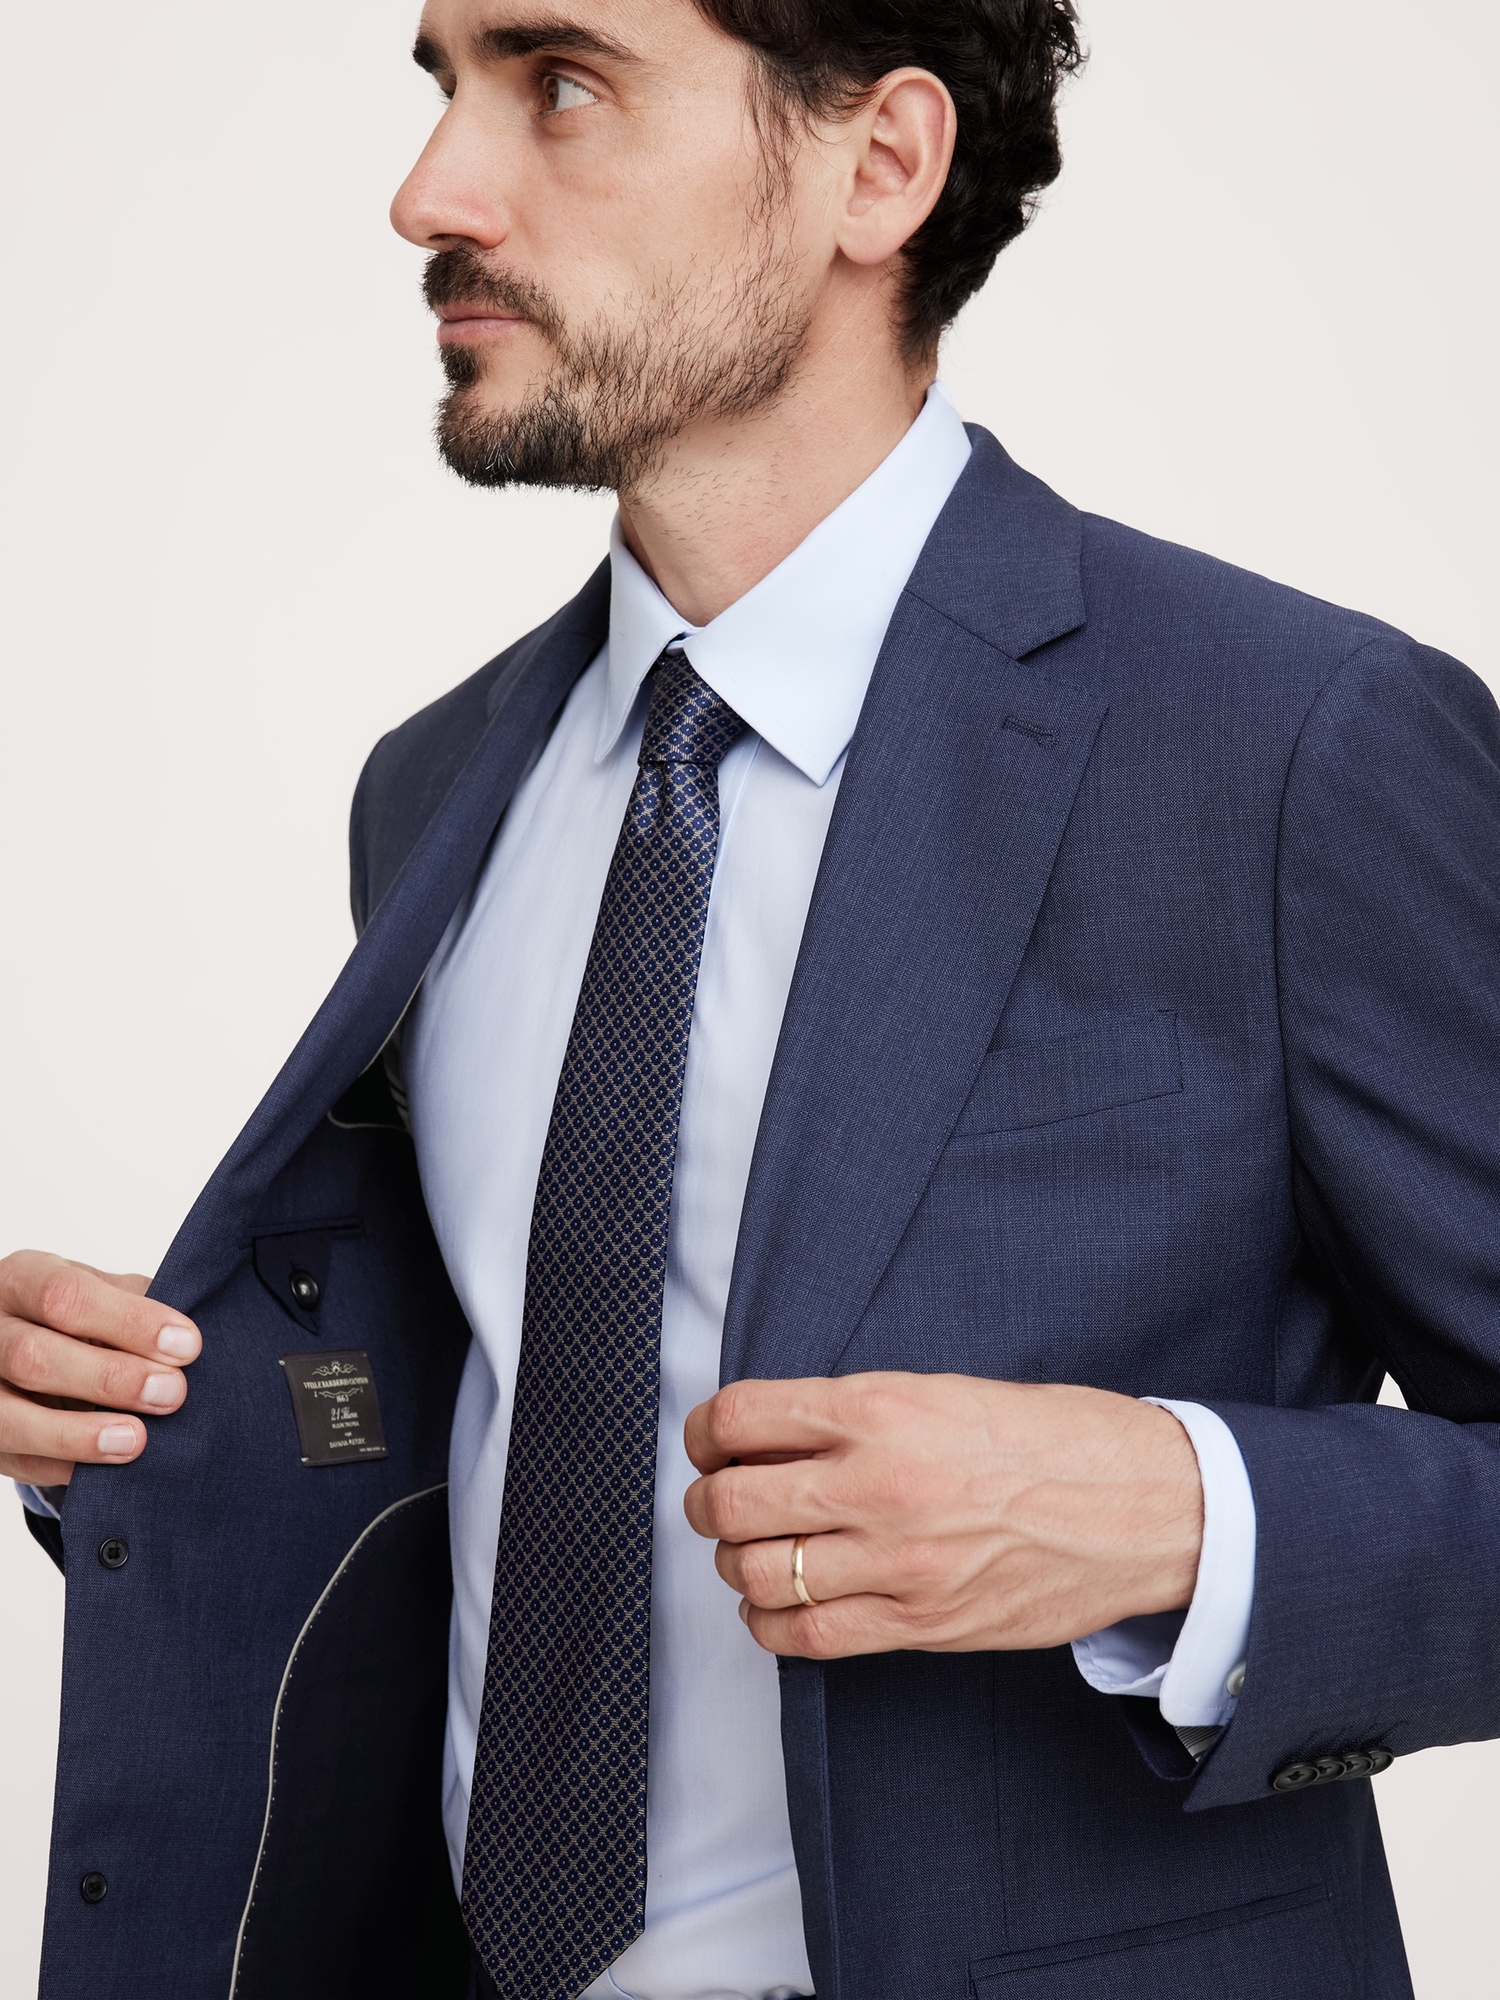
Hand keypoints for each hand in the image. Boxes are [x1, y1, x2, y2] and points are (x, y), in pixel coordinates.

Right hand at [0, 1250, 200, 1485]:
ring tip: (137, 1440)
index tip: (186, 1344)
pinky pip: (18, 1460)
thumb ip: (137, 1304)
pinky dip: (65, 1466)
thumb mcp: (102, 1291)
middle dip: (109, 1379)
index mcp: (22, 1280)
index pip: (65, 1296)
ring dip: (78, 1433)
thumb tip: (187, 1339)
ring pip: (10, 1417)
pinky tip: (110, 1468)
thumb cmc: (77, 1314)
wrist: (27, 1343)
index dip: (129, 1322)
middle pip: (33, 1356)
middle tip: (172, 1393)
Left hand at [683, 1372, 1203, 1659]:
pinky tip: (782, 1604)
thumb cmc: (1054, 1438)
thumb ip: (856, 1412)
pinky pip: (808, 1637)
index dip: (705, 1430)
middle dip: (706, 1500)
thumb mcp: (945, 1390)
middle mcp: (878, 1484)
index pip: (741, 1417)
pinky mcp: (922, 1623)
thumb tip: (774, 1433)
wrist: (1145, 1506)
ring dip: (737, 1564)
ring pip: (757, 1574)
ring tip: (754, 1550)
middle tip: (717, 1496)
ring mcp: (898, 1562)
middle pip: (729, 1501)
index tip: (709, 1438)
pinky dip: (772, 1623)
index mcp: (881, 1409)